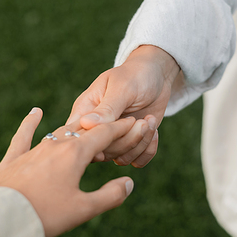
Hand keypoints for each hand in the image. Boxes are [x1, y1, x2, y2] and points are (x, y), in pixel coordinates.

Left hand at [0, 108, 136, 236]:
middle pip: (84, 129)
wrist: (2, 219)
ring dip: (77, 128)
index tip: (136, 123)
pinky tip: (35, 112)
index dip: (123, 128)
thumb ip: (110, 195)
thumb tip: (129, 183)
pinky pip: (23, 135)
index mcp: (75, 154)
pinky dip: (30, 122)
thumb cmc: (46, 215)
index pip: (105, 134)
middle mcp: (55, 145)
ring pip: (59, 131)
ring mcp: (33, 150)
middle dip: (103, 126)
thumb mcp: (84, 209)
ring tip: (89, 126)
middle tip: (117, 125)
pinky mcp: (14, 158)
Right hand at [67, 45, 179, 166]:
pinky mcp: (131, 144)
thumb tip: (86, 124)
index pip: (80, 138)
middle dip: (127, 140)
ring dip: (140, 143)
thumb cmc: (134, 75)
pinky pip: (136, 161)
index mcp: (85, 112)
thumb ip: (107, 108)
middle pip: (103, 152)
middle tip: (143, 121)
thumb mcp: (121, 87)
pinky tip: (154, 131)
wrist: (156, 75)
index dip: (96, 142)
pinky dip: (148, 150)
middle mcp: (97, 129)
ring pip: (121, 159)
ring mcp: (114, 139)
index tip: (118, 130)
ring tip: (149, 121)